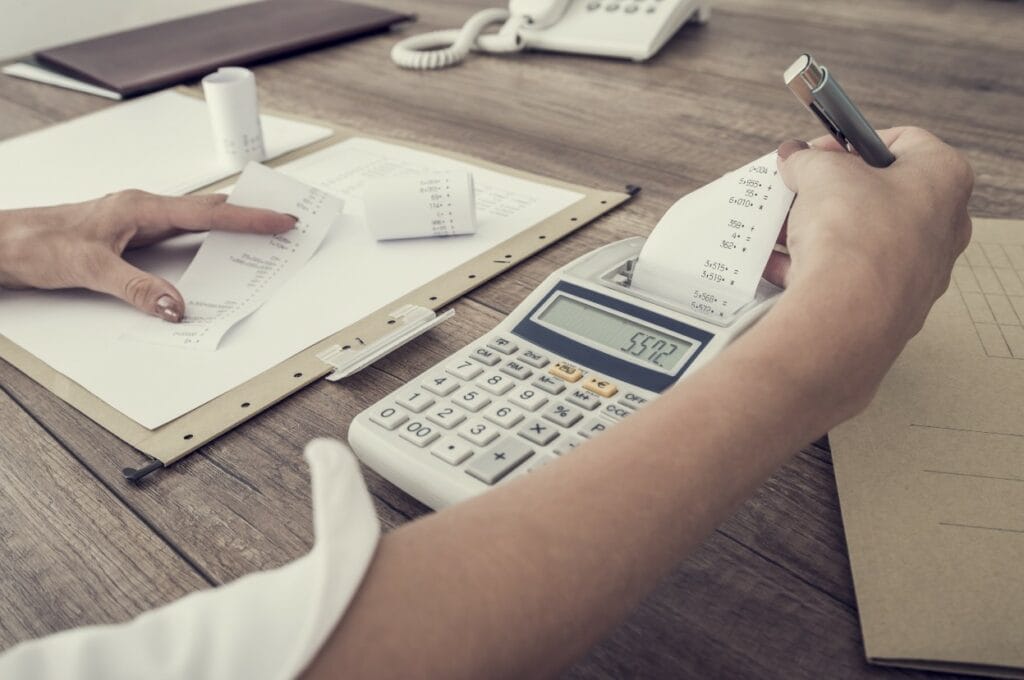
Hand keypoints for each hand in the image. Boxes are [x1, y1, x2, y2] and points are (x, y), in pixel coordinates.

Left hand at [0, 190, 295, 320]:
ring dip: (229, 227)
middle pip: (209, 209)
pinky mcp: (130, 236)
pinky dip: (205, 241)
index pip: (207, 213)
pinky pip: (180, 235)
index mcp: (141, 207)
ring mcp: (137, 222)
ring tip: (261, 233)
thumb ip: (138, 288)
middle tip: (284, 218)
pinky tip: (212, 251)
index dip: (248, 218)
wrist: (4, 243)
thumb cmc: (38, 244)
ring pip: (196, 221)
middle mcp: (143, 210)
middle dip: (249, 214)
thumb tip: (177, 306)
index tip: (280, 219)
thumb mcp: (90, 268)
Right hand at [764, 127, 972, 346]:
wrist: (848, 312)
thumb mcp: (822, 173)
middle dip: (831, 191)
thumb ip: (808, 160)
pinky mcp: (890, 304)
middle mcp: (943, 225)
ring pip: (860, 238)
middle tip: (799, 189)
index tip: (817, 153)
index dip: (851, 142)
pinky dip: (815, 268)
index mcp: (943, 178)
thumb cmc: (854, 234)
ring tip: (781, 228)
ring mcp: (919, 270)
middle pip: (878, 194)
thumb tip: (796, 158)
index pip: (902, 141)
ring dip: (817, 230)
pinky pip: (848, 276)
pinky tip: (780, 264)